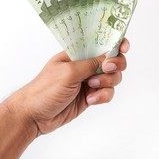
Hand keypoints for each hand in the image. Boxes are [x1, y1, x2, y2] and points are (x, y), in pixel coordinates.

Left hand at [10, 39, 129, 136]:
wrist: (34, 116)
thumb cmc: (44, 89)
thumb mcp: (68, 72)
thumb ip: (91, 64)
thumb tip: (109, 57)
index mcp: (77, 53)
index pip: (100, 43)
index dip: (115, 43)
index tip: (123, 47)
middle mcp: (85, 65)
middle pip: (113, 61)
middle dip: (115, 65)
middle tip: (107, 69)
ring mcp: (89, 81)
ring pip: (113, 78)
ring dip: (107, 83)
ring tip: (91, 88)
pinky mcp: (91, 96)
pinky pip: (107, 93)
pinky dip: (102, 97)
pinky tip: (90, 100)